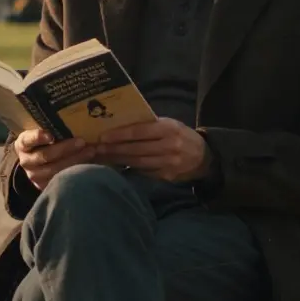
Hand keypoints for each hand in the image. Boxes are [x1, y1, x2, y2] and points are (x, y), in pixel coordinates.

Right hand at [14, 129, 93, 190]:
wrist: (36, 163)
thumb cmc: (43, 142)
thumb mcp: (42, 133)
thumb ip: (51, 127)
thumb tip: (71, 115)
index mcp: (23, 144)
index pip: (27, 140)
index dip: (38, 137)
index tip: (51, 135)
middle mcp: (26, 161)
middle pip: (45, 156)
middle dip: (65, 148)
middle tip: (82, 141)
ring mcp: (35, 176)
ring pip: (55, 170)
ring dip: (74, 160)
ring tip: (90, 152)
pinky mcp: (44, 187)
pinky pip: (61, 180)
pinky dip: (76, 172)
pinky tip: (88, 165)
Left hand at [94, 117, 209, 182]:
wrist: (203, 157)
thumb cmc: (181, 135)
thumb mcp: (170, 124)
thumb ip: (150, 124)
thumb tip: (120, 124)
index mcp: (169, 129)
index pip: (139, 132)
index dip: (120, 135)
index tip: (103, 136)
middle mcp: (169, 146)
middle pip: (135, 149)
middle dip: (113, 149)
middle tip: (96, 149)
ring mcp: (168, 164)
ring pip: (137, 162)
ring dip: (117, 160)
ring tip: (101, 157)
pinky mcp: (166, 176)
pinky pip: (143, 171)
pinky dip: (128, 169)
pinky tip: (115, 166)